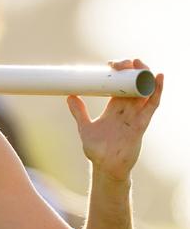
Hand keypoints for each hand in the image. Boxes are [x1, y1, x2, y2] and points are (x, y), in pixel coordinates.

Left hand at [67, 59, 163, 180]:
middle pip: (134, 85)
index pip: (120, 86)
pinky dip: (156, 91)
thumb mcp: (85, 126)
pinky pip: (152, 106)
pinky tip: (158, 78)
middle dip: (132, 70)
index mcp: (114, 108)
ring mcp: (136, 116)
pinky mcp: (141, 124)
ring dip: (145, 76)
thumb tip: (69, 96)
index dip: (119, 74)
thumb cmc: (97, 149)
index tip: (110, 64)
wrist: (104, 167)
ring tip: (139, 63)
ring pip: (145, 91)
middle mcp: (127, 110)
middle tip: (123, 62)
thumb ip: (79, 112)